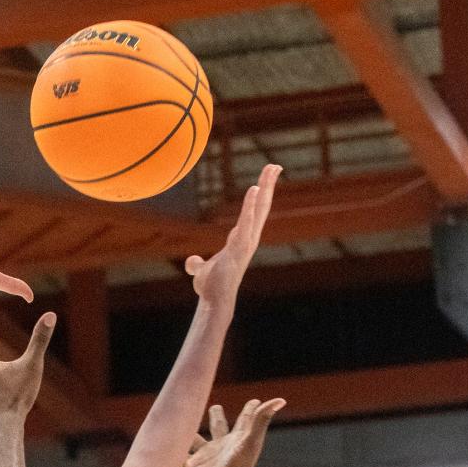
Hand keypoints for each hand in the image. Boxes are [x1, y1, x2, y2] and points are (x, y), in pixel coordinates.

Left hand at [184, 164, 280, 308]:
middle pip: (262, 207)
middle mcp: (248, 239)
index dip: (260, 197)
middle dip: (269, 186)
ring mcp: (245, 243)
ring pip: (259, 211)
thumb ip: (196, 264)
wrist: (214, 301)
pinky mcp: (239, 248)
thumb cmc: (211, 287)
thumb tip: (191, 262)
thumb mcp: (202, 271)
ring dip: (265, 189)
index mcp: (241, 240)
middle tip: (275, 165)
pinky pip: (246, 222)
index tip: (263, 180)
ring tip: (270, 170)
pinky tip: (254, 189)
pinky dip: (250, 206)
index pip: (254, 214)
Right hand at [184, 398, 284, 466]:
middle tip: (215, 406)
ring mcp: (206, 456)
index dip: (251, 410)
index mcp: (238, 439)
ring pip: (196, 439)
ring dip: (191, 431)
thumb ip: (261, 419)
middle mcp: (222, 446)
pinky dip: (175, 449)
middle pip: (219, 426)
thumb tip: (281, 400)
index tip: (255, 402)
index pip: (245, 420)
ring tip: (183, 422)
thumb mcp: (250, 440)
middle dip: (217, 416)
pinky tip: (168, 444)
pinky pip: (181, 454)